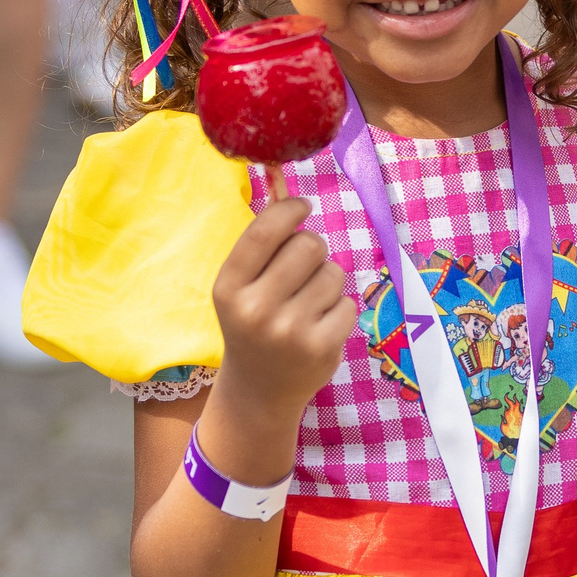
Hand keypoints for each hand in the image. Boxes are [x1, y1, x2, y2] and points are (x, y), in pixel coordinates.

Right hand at [210, 197, 357, 420]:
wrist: (258, 390)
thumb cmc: (251, 324)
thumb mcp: (240, 287)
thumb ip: (261, 243)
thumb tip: (284, 186)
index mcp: (228, 288)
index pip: (265, 231)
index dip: (290, 209)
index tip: (302, 207)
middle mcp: (256, 309)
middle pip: (308, 245)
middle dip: (312, 247)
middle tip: (304, 267)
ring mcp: (290, 331)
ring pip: (333, 272)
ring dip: (327, 281)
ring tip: (308, 303)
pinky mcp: (321, 348)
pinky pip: (348, 303)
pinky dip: (339, 309)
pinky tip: (319, 326)